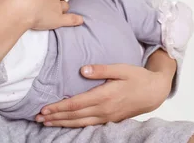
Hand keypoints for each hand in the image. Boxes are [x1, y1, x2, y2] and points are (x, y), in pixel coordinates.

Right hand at [1, 0, 82, 29]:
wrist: (19, 6)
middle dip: (49, 0)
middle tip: (39, 7)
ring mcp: (56, 5)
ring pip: (63, 6)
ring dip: (60, 8)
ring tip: (53, 14)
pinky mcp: (58, 19)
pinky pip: (70, 19)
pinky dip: (75, 20)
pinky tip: (80, 20)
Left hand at [36, 63, 171, 126]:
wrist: (154, 92)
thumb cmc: (137, 77)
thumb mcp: (121, 68)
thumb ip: (101, 69)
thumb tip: (83, 70)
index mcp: (105, 96)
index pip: (76, 104)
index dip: (59, 107)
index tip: (44, 109)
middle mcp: (104, 109)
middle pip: (75, 115)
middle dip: (55, 117)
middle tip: (38, 118)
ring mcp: (107, 116)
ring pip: (80, 122)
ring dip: (62, 123)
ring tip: (47, 123)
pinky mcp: (109, 119)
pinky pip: (88, 124)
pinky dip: (74, 125)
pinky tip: (66, 124)